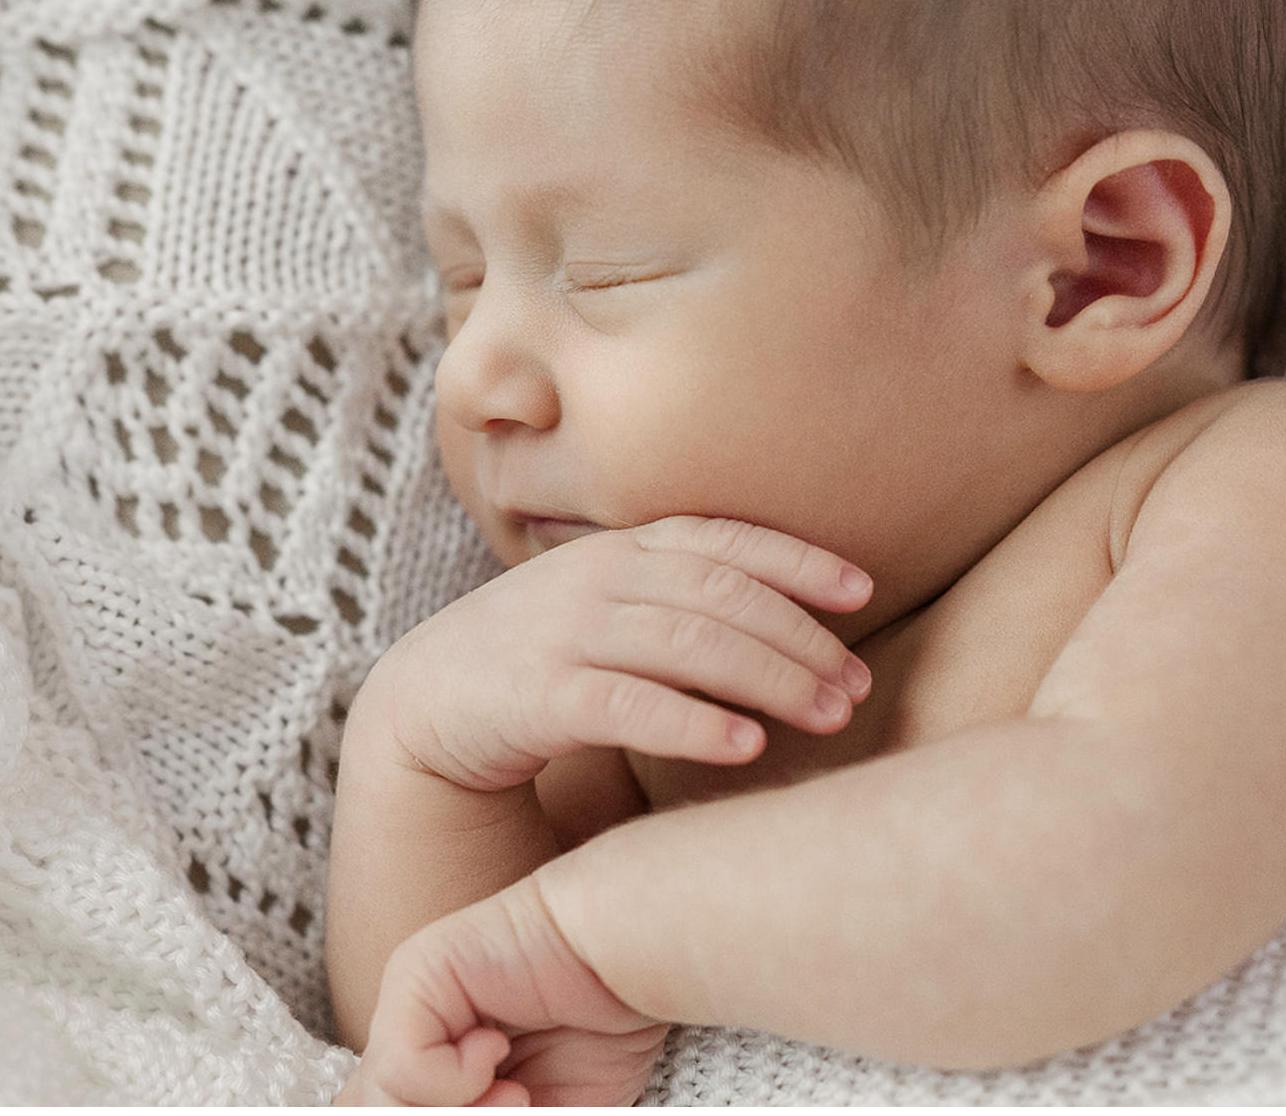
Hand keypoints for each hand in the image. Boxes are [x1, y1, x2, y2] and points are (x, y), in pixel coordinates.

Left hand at [337, 876, 666, 1106]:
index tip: (516, 1106)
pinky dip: (456, 1081)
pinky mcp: (417, 976)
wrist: (628, 953)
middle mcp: (414, 1029)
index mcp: (436, 1061)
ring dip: (454, 1113)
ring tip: (515, 1093)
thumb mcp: (542, 1106)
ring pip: (379, 1100)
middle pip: (376, 1109)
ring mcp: (411, 1000)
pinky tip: (498, 1047)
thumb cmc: (601, 1027)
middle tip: (515, 1103)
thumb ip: (481, 1115)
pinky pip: (403, 1066)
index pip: (390, 1113)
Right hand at [358, 515, 873, 792]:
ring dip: (770, 679)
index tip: (861, 589)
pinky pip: (626, 704)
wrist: (424, 706)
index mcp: (616, 549)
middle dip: (799, 636)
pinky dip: (691, 723)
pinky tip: (744, 746)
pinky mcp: (536, 696)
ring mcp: (562, 632)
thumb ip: (673, 600)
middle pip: (719, 594)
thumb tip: (784, 625)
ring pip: (686, 644)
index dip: (796, 559)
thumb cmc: (536, 661)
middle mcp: (594, 578)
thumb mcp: (602, 608)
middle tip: (858, 686)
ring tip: (830, 717)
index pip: (720, 540)